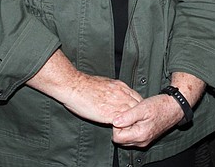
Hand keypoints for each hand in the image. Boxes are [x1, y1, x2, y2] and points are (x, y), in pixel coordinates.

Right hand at [26, 49, 141, 124]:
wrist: (74, 86)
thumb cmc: (85, 85)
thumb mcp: (105, 83)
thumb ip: (113, 89)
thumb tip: (115, 94)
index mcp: (120, 86)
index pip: (136, 97)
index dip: (138, 105)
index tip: (137, 111)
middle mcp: (121, 94)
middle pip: (139, 106)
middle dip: (139, 114)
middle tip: (138, 122)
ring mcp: (117, 104)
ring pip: (133, 115)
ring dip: (133, 122)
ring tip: (132, 129)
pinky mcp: (109, 114)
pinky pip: (123, 123)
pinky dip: (125, 127)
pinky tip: (123, 131)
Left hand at [111, 94, 183, 146]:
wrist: (174, 107)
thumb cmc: (160, 106)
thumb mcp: (142, 108)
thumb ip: (128, 116)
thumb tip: (115, 122)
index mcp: (140, 135)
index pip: (117, 137)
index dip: (117, 125)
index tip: (123, 115)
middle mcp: (142, 141)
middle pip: (120, 140)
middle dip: (121, 127)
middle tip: (129, 115)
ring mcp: (144, 141)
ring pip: (126, 139)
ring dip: (126, 128)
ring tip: (134, 116)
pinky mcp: (146, 138)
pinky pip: (133, 137)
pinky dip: (132, 129)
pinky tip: (138, 119)